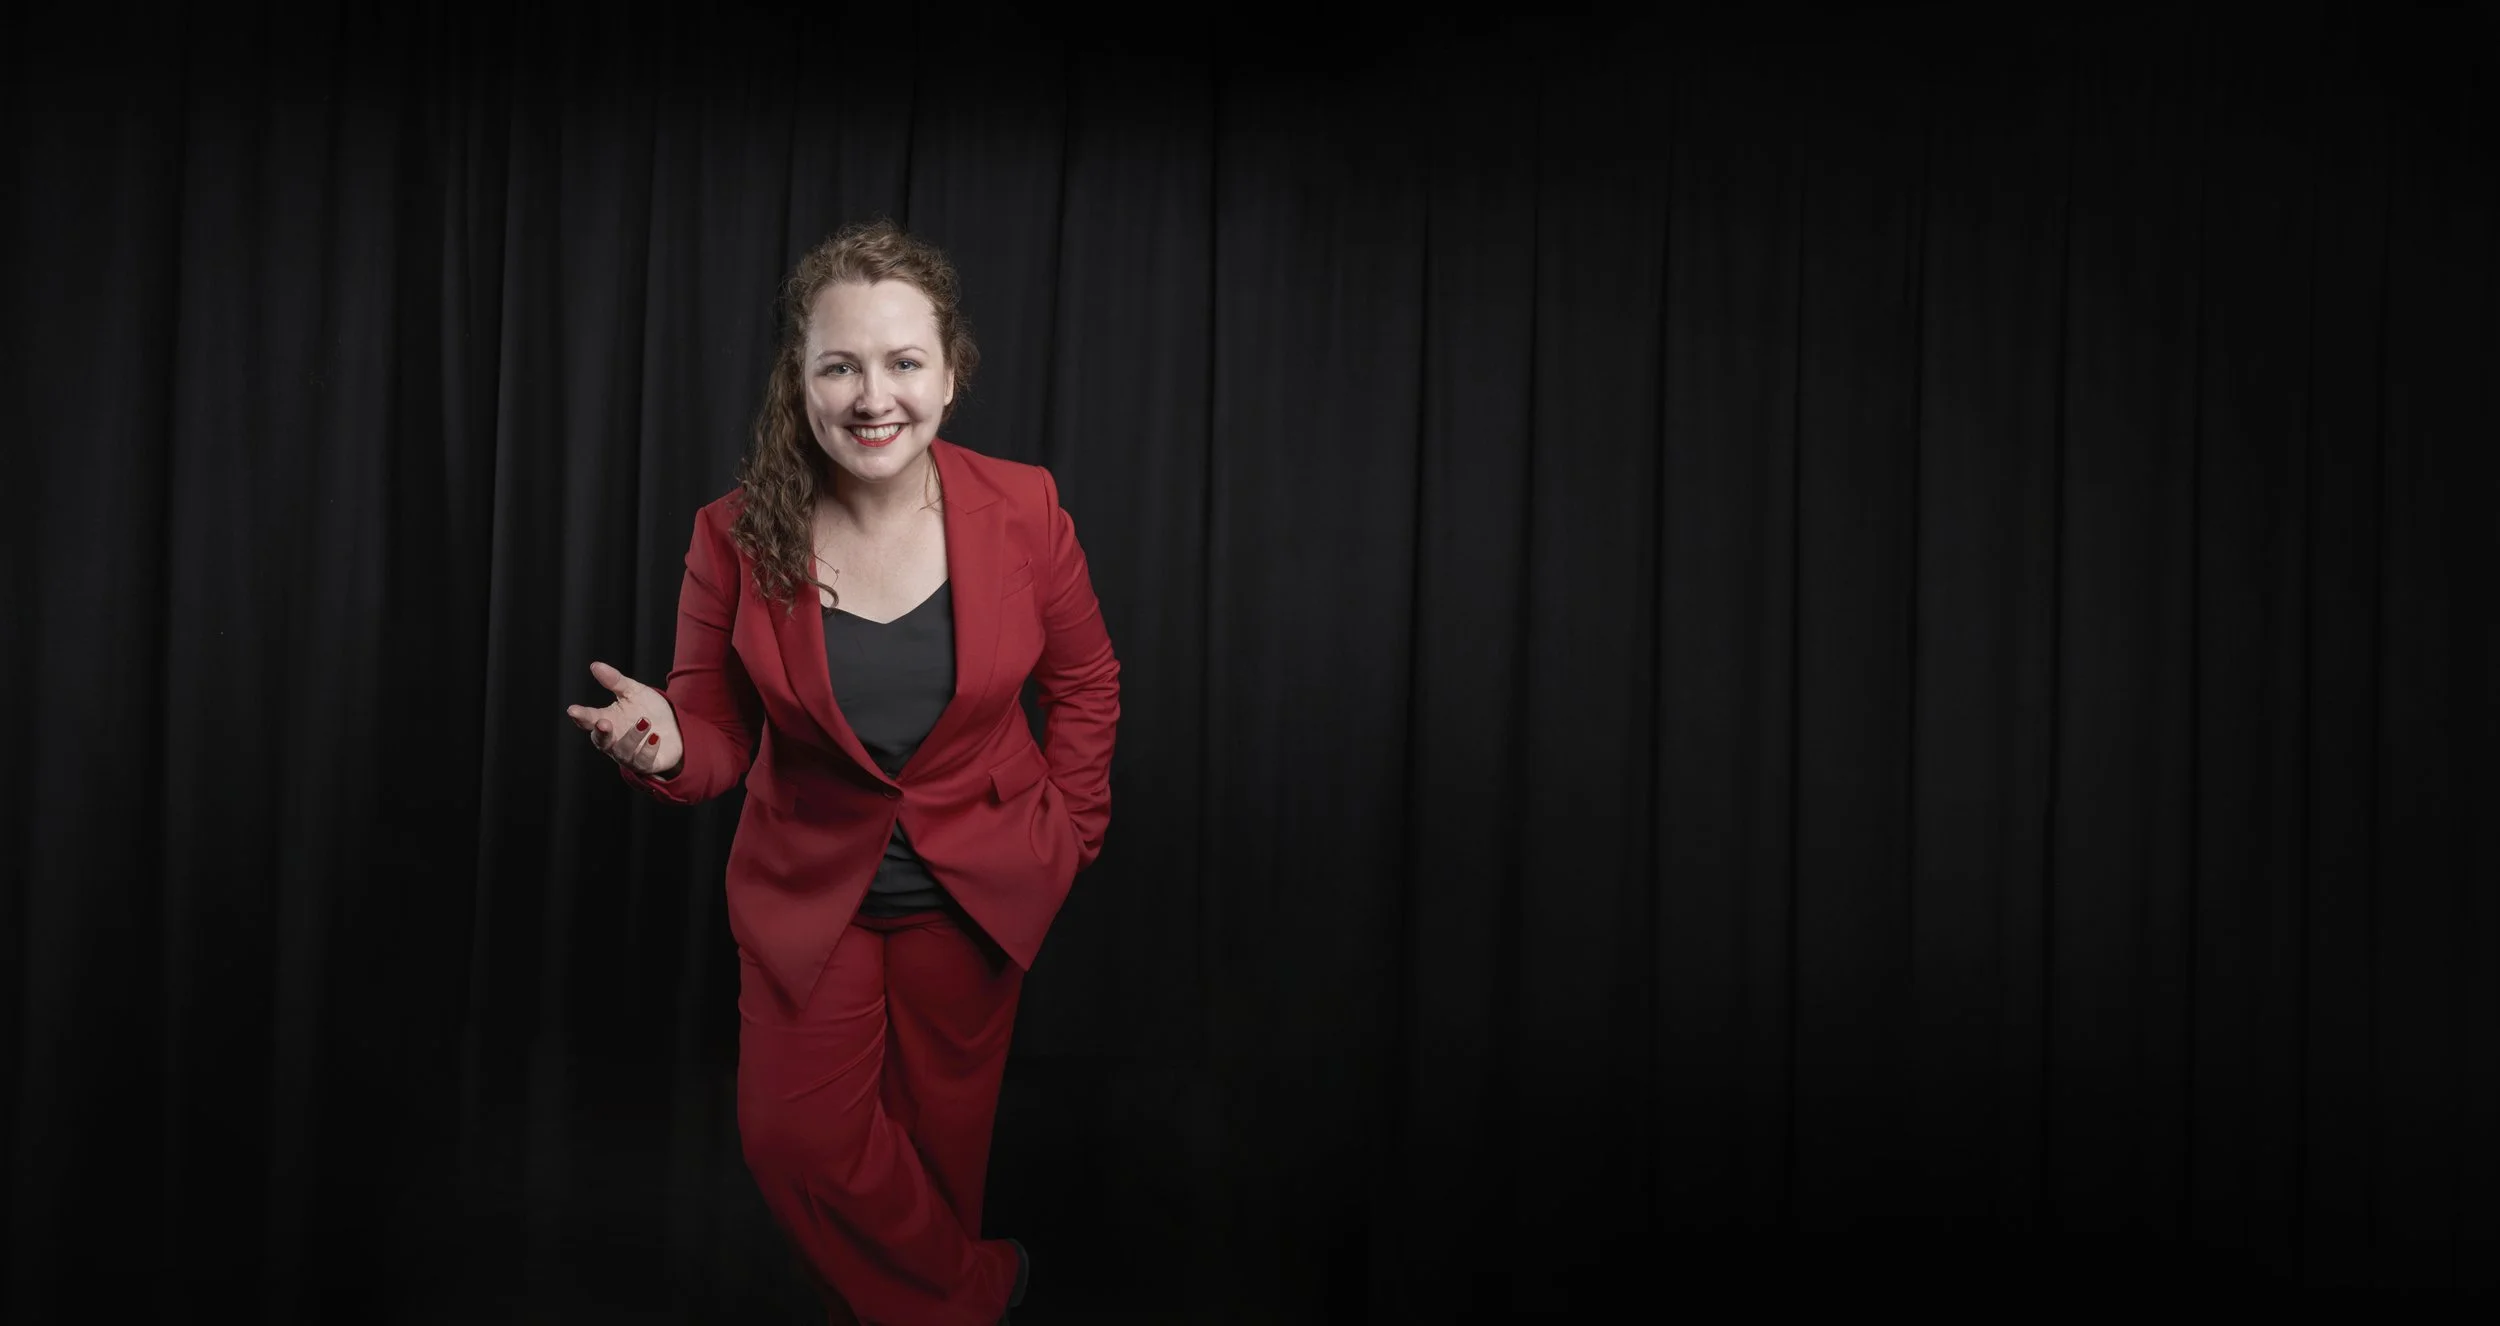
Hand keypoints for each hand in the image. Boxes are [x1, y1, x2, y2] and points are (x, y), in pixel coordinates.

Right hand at [565, 661, 683, 776]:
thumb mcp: (633, 692)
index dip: (580, 716)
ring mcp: (629, 754)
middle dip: (601, 733)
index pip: (589, 719)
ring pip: (622, 751)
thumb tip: (595, 665)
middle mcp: (614, 740)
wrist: (676, 727)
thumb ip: (614, 681)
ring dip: (631, 738)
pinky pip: (643, 761)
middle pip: (601, 741)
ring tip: (644, 722)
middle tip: (603, 722)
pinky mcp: (647, 764)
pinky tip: (655, 738)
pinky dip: (647, 750)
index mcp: (607, 720)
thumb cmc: (649, 710)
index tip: (573, 710)